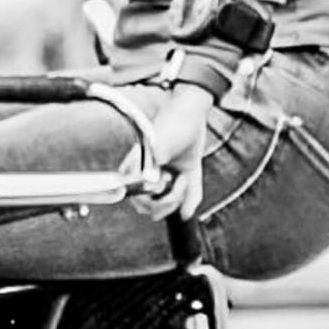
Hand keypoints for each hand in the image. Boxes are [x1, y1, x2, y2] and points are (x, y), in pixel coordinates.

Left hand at [121, 81, 217, 219]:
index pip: (142, 205)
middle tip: (181, 191)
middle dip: (167, 207)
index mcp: (144, 171)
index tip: (177, 204)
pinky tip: (175, 176)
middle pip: (142, 208)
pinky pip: (148, 186)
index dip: (159, 211)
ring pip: (145, 201)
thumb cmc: (186, 136)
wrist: (191, 112)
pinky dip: (168, 188)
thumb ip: (189, 195)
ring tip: (180, 180)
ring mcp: (138, 163)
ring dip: (170, 198)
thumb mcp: (191, 172)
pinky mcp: (144, 157)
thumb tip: (186, 216)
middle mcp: (137, 168)